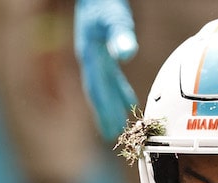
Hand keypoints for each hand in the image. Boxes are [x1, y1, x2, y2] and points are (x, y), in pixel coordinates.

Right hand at [74, 0, 137, 140]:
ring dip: (110, 105)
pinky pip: (109, 76)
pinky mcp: (101, 50)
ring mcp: (94, 55)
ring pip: (103, 86)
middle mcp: (90, 58)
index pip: (97, 88)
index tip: (110, 129)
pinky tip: (127, 101)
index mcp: (90, 55)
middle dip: (104, 113)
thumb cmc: (103, 1)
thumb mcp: (113, 17)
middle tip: (113, 136)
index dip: (104, 109)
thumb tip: (126, 54)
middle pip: (97, 92)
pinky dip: (118, 90)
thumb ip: (120, 35)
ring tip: (118, 125)